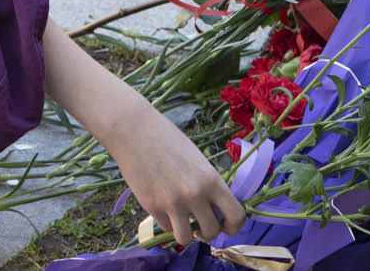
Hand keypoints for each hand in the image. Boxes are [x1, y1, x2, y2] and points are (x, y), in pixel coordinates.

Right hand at [103, 102, 245, 246]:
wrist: (133, 130)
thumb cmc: (167, 139)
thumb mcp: (197, 160)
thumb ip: (208, 185)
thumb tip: (215, 210)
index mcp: (211, 179)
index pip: (236, 217)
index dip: (233, 226)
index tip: (225, 223)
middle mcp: (195, 195)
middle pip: (212, 232)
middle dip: (208, 231)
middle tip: (200, 223)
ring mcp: (172, 203)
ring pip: (187, 239)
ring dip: (187, 234)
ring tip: (183, 223)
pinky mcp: (152, 207)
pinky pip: (166, 228)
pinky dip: (167, 222)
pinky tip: (163, 207)